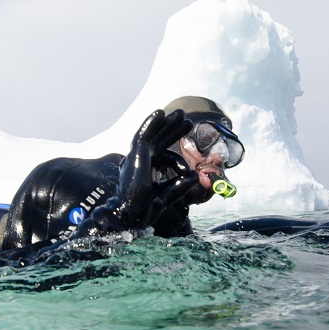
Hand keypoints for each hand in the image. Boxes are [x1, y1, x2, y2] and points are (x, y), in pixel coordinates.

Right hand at [77, 110, 194, 235]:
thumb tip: (195, 176)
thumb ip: (180, 185)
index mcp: (147, 169)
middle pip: (159, 140)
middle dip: (173, 129)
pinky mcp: (136, 155)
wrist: (133, 215)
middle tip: (186, 119)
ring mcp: (138, 157)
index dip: (179, 157)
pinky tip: (160, 113)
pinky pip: (144, 135)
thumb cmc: (145, 209)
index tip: (190, 170)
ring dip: (166, 123)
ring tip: (180, 114)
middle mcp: (142, 160)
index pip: (164, 154)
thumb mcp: (167, 194)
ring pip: (153, 135)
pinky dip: (152, 123)